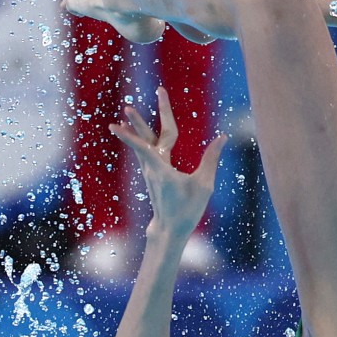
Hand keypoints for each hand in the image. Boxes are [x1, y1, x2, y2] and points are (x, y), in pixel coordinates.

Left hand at [110, 88, 226, 240]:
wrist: (170, 230)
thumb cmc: (187, 209)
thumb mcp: (204, 185)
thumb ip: (211, 159)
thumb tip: (222, 137)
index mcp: (161, 170)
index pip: (144, 147)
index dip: (129, 135)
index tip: (114, 126)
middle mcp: (152, 169)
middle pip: (144, 140)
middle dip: (137, 122)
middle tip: (128, 107)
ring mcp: (150, 173)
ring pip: (142, 146)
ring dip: (137, 129)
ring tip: (128, 114)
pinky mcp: (152, 177)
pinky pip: (145, 154)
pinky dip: (141, 141)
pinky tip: (140, 135)